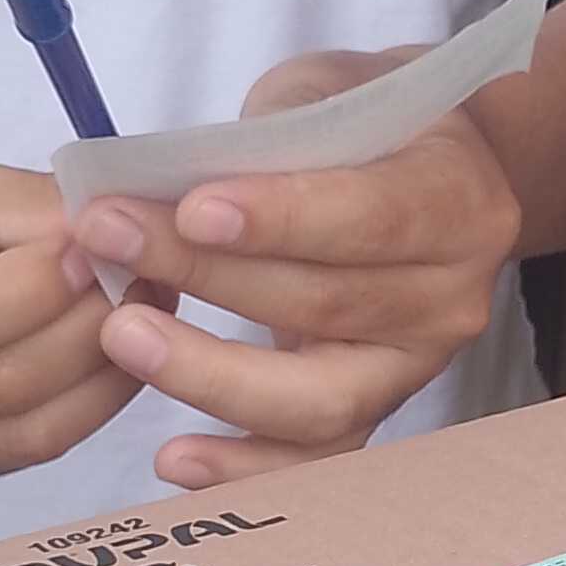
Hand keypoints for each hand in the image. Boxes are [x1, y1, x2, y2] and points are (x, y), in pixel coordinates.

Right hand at [0, 144, 135, 489]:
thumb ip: (10, 207)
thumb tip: (109, 234)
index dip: (45, 288)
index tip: (105, 242)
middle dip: (95, 332)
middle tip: (151, 278)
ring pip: (18, 435)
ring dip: (102, 379)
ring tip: (141, 318)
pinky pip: (5, 456)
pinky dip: (69, 412)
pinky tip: (97, 363)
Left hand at [73, 51, 524, 489]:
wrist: (418, 180)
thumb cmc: (357, 130)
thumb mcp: (323, 99)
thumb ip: (263, 143)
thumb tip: (152, 187)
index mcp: (456, 200)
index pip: (370, 216)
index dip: (281, 218)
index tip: (191, 209)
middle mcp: (450, 295)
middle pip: (327, 304)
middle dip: (207, 277)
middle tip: (108, 241)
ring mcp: (416, 367)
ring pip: (320, 398)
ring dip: (210, 375)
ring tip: (123, 336)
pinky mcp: (376, 412)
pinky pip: (313, 460)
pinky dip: (243, 466)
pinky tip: (174, 460)